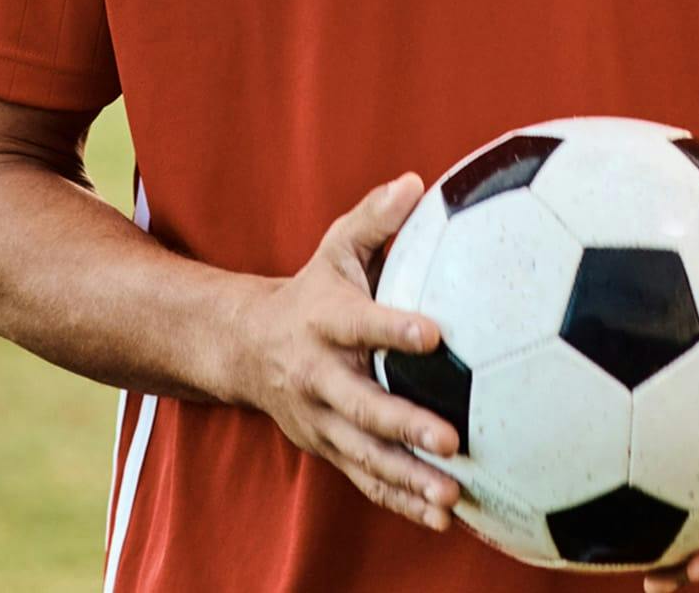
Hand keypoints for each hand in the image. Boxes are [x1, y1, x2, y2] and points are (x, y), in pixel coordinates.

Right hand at [236, 172, 462, 534]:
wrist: (246, 347)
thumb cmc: (314, 289)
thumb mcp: (335, 246)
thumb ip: (374, 218)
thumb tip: (416, 180)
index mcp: (325, 321)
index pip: (361, 323)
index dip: (394, 327)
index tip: (436, 332)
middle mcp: (319, 375)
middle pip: (361, 404)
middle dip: (404, 424)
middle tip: (450, 438)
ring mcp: (321, 420)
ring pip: (364, 454)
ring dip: (407, 478)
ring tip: (452, 494)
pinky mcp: (328, 449)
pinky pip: (365, 480)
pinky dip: (400, 501)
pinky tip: (442, 516)